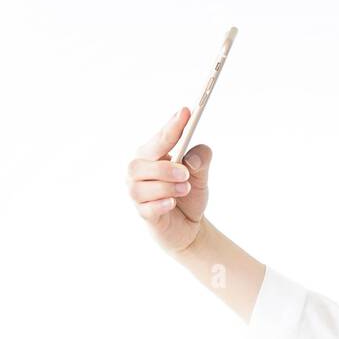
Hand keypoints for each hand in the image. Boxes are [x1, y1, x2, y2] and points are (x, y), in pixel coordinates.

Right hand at [127, 106, 212, 254]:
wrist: (189, 227)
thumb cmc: (188, 194)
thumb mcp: (201, 174)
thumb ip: (201, 159)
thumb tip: (191, 159)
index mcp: (151, 155)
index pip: (159, 138)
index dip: (172, 126)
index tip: (186, 112)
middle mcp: (139, 172)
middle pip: (139, 164)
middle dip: (163, 167)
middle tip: (185, 172)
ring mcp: (138, 194)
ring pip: (141, 187)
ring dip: (166, 187)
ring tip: (185, 189)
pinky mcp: (144, 214)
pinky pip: (146, 208)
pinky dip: (161, 204)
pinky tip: (172, 204)